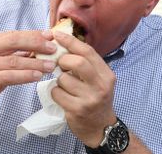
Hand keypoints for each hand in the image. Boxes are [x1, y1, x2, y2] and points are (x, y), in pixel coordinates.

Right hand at [0, 30, 57, 117]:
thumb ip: (15, 53)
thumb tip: (41, 45)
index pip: (13, 34)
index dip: (33, 34)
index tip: (50, 36)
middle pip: (13, 41)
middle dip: (36, 43)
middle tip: (53, 48)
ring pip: (13, 60)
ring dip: (35, 62)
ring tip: (51, 65)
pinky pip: (9, 77)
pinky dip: (25, 75)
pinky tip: (38, 76)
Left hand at [50, 31, 116, 146]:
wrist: (100, 127)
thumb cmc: (94, 98)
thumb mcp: (97, 79)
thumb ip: (85, 63)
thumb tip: (62, 42)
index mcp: (106, 74)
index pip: (87, 51)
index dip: (70, 41)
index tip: (56, 35)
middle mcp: (101, 86)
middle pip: (77, 63)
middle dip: (63, 60)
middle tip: (60, 65)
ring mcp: (90, 99)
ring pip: (63, 79)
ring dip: (58, 80)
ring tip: (65, 86)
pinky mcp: (77, 110)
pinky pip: (56, 93)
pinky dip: (55, 92)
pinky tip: (62, 97)